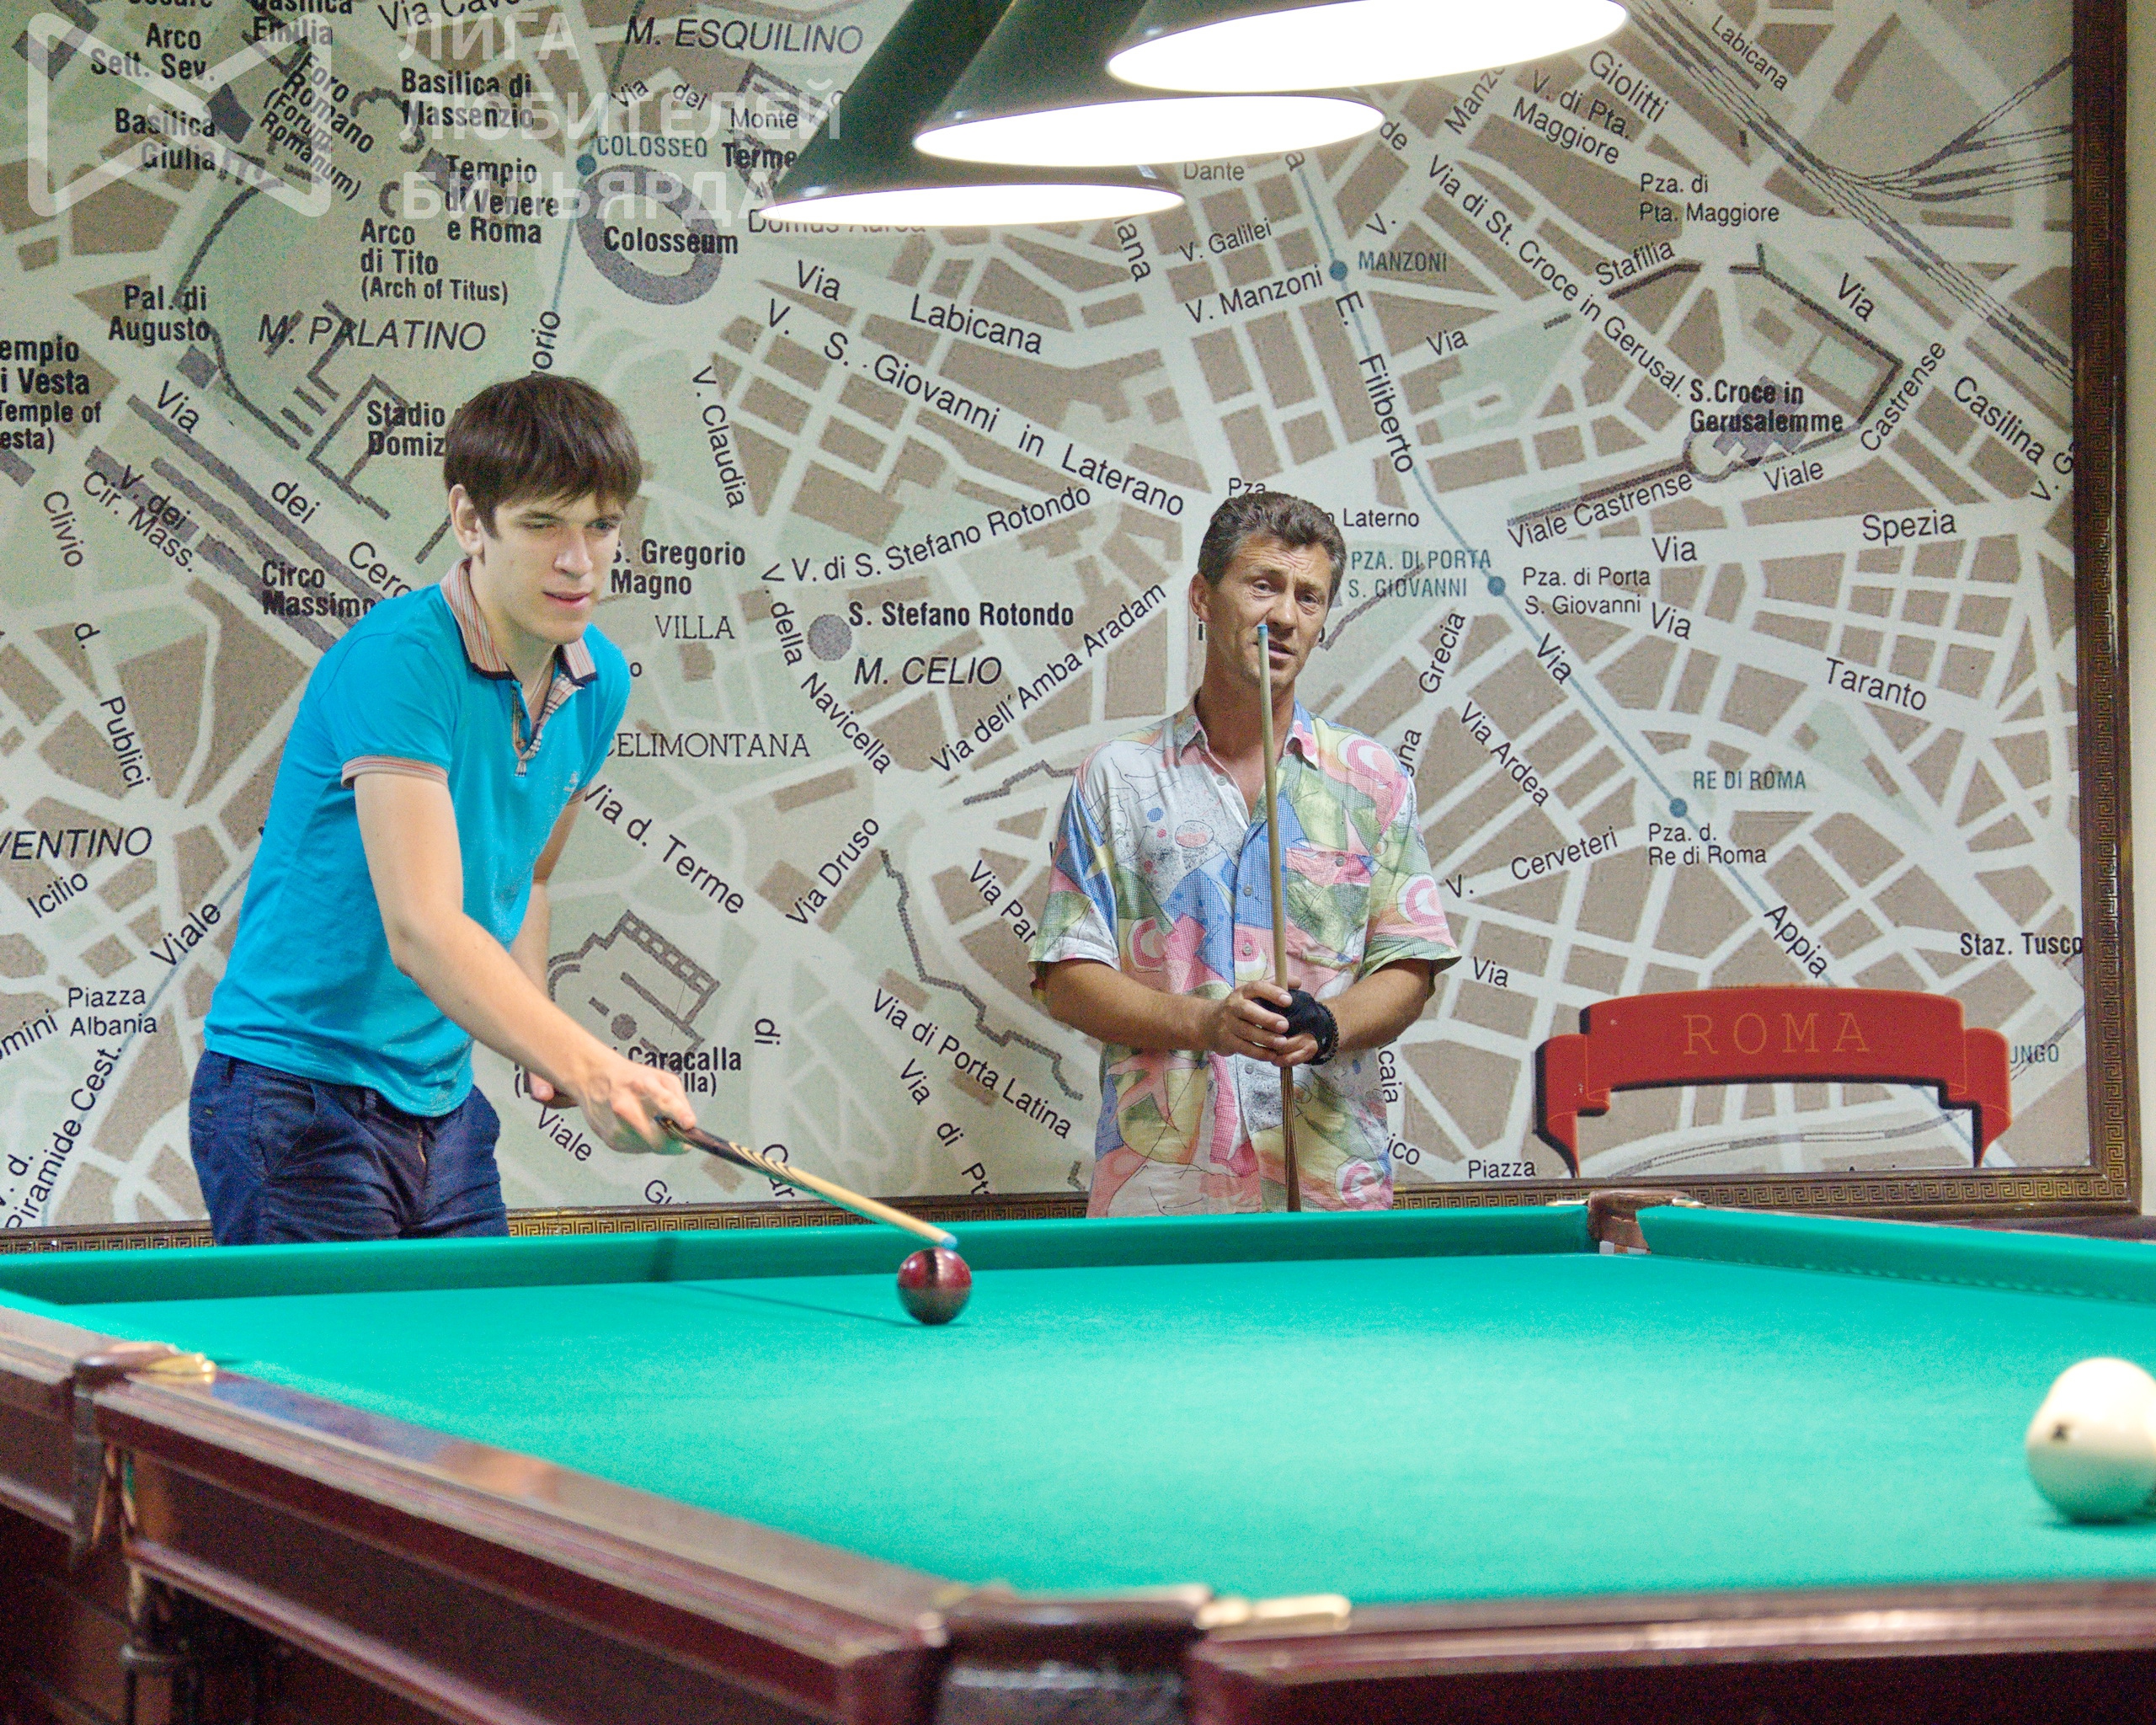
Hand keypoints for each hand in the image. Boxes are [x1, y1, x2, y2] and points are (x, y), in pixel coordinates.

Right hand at [545, 1050, 695, 1153]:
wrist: (593, 1079)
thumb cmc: (629, 1078)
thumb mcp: (660, 1078)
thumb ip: (678, 1099)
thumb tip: (688, 1123)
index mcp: (641, 1086)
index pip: (664, 1101)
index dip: (679, 1114)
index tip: (689, 1124)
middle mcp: (625, 1107)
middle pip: (657, 1139)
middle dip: (674, 1143)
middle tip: (681, 1139)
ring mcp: (616, 1127)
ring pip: (649, 1148)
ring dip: (657, 1141)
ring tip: (651, 1124)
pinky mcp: (610, 1141)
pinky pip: (637, 1149)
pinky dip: (643, 1142)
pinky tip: (637, 1127)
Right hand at [1200, 982, 1317, 1067]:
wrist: (1209, 1023)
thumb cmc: (1241, 1008)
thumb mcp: (1255, 995)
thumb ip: (1276, 987)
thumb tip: (1297, 982)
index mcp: (1243, 992)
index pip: (1256, 987)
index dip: (1272, 992)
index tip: (1289, 1000)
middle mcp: (1233, 1006)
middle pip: (1247, 1010)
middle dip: (1267, 1018)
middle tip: (1285, 1025)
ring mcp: (1228, 1024)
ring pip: (1246, 1031)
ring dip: (1265, 1038)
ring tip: (1282, 1043)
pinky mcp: (1226, 1041)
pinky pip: (1244, 1048)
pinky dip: (1259, 1053)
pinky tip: (1272, 1055)